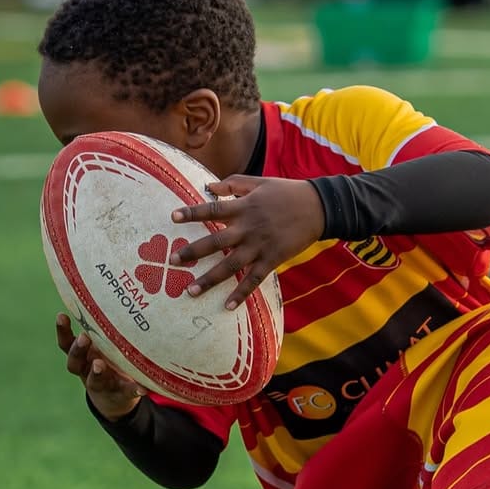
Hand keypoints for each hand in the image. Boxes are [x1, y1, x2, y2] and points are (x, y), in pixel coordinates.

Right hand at [56, 312, 143, 420]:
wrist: (114, 399)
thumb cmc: (109, 361)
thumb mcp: (103, 345)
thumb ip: (102, 328)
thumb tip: (113, 292)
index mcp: (82, 356)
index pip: (66, 343)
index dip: (62, 330)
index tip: (62, 315)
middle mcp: (87, 370)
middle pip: (75, 361)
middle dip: (78, 349)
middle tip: (84, 337)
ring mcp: (102, 384)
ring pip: (93, 379)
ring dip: (96, 372)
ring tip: (100, 364)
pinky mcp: (120, 394)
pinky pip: (126, 392)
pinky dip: (134, 390)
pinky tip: (142, 388)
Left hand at [170, 175, 325, 309]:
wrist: (317, 207)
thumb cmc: (286, 192)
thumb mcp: (259, 182)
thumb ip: (233, 184)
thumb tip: (208, 187)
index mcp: (243, 207)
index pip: (212, 210)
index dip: (192, 213)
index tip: (172, 217)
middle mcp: (248, 228)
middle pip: (215, 242)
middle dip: (193, 252)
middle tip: (172, 261)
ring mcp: (260, 246)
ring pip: (230, 266)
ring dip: (209, 279)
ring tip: (190, 291)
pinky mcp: (272, 259)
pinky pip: (254, 280)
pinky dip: (241, 294)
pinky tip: (227, 306)